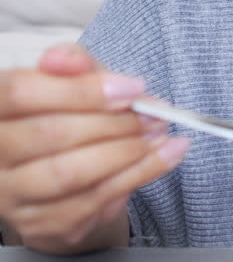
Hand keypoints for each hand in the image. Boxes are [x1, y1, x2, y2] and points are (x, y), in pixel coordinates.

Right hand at [0, 44, 188, 253]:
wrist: (75, 178)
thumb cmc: (72, 119)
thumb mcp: (76, 84)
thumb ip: (75, 66)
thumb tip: (68, 59)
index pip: (19, 93)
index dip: (79, 90)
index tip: (130, 88)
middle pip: (50, 133)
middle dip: (113, 121)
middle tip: (154, 113)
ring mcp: (12, 194)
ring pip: (71, 172)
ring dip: (128, 150)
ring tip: (161, 132)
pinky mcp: (42, 223)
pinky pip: (95, 199)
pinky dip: (141, 173)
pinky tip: (166, 155)